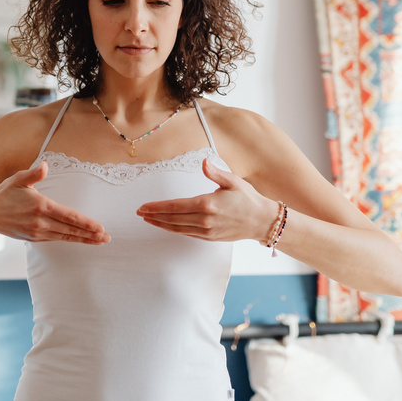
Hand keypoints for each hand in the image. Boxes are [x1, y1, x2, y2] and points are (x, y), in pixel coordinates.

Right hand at [0, 161, 109, 244]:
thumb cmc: (4, 193)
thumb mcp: (18, 179)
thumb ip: (34, 174)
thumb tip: (45, 165)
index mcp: (40, 206)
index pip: (69, 216)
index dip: (86, 223)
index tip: (99, 227)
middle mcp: (40, 222)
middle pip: (70, 230)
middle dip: (90, 234)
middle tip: (106, 237)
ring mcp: (37, 232)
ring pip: (65, 237)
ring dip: (83, 240)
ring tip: (98, 241)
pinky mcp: (33, 239)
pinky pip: (55, 239)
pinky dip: (69, 240)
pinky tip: (79, 239)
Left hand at [136, 156, 276, 241]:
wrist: (261, 221)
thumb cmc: (248, 198)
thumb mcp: (233, 181)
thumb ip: (215, 172)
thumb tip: (204, 162)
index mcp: (207, 204)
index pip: (175, 206)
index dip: (157, 207)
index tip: (144, 206)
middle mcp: (205, 220)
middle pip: (172, 219)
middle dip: (154, 216)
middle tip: (139, 213)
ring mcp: (207, 231)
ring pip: (177, 228)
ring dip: (161, 224)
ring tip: (148, 220)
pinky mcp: (209, 238)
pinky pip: (187, 234)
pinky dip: (174, 230)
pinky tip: (166, 226)